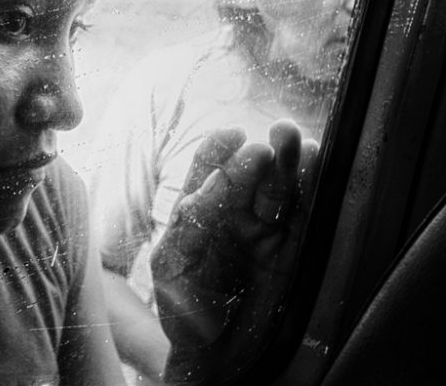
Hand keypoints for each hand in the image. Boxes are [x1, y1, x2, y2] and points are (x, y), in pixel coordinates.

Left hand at [151, 119, 319, 383]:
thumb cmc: (184, 307)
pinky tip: (318, 163)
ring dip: (292, 161)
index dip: (219, 150)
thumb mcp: (172, 265)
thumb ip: (189, 225)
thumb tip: (212, 184)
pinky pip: (306, 212)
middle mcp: (236, 211)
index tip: (231, 136)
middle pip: (252, 171)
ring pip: (282, 185)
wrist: (216, 354)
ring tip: (300, 143)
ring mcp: (268, 227)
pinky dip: (314, 187)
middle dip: (264, 153)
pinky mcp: (295, 246)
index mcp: (201, 208)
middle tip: (275, 139)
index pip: (210, 167)